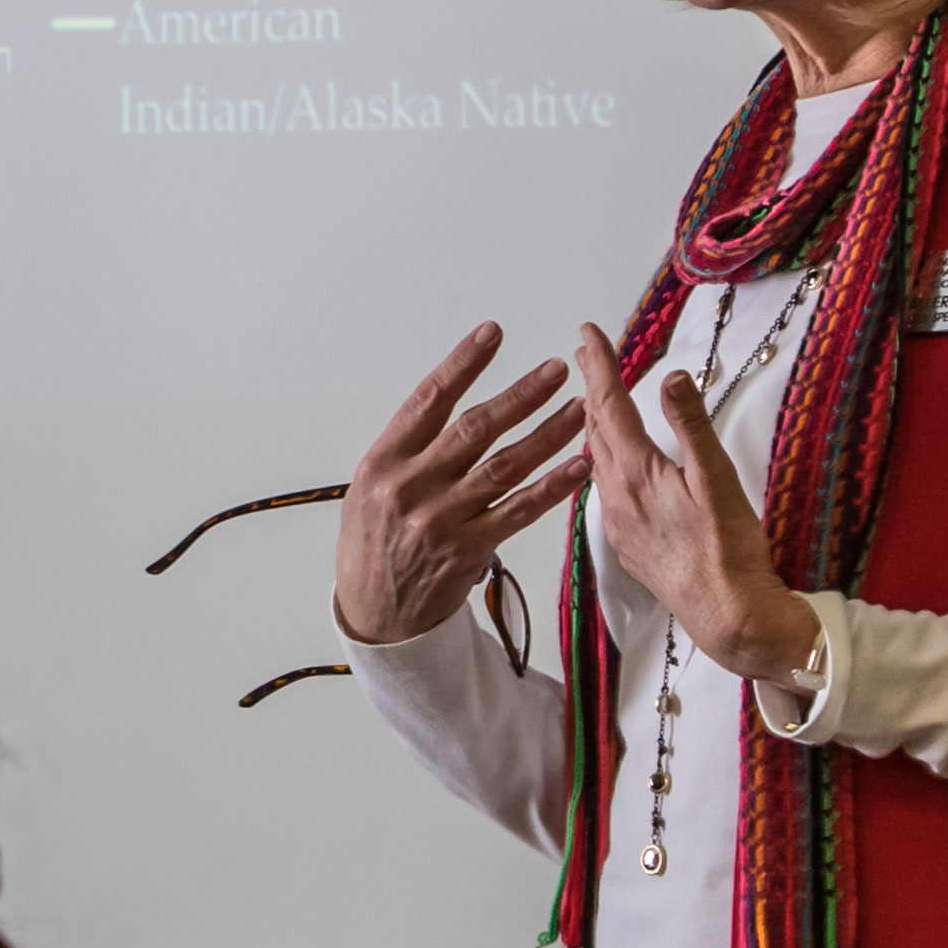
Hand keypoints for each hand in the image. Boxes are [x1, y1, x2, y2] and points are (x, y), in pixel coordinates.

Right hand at [332, 324, 592, 644]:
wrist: (373, 614)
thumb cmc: (371, 543)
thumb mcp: (368, 488)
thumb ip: (407, 450)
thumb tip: (448, 402)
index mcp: (383, 462)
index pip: (428, 400)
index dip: (463, 364)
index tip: (492, 333)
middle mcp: (412, 487)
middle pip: (475, 430)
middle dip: (520, 396)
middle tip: (556, 370)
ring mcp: (442, 519)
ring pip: (505, 466)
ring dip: (547, 434)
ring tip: (579, 408)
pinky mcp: (469, 549)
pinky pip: (519, 512)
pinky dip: (551, 487)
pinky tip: (578, 464)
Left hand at [571, 325, 825, 683]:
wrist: (727, 616)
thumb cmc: (729, 549)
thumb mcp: (717, 479)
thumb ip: (692, 425)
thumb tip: (671, 375)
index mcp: (637, 472)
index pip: (609, 404)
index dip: (599, 365)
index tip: (587, 331)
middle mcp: (616, 495)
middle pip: (595, 429)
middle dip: (591, 389)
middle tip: (586, 356)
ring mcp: (618, 522)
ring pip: (597, 461)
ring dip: (594, 426)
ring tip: (594, 402)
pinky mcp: (627, 544)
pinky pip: (605, 489)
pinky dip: (605, 461)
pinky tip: (611, 464)